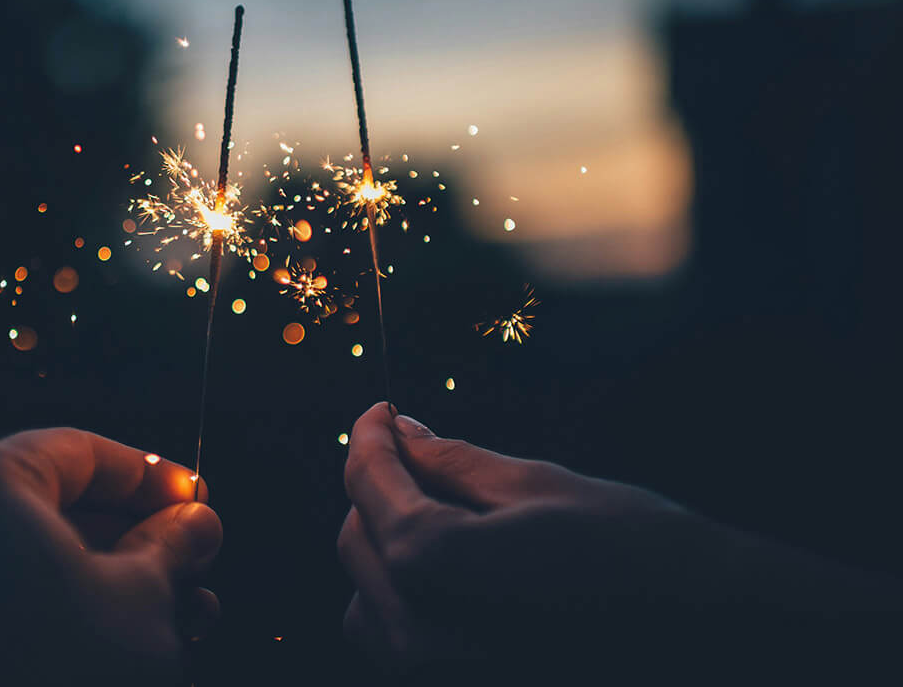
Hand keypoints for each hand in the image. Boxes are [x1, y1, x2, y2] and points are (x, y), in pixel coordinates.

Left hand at [0, 428, 221, 685]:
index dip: (150, 474)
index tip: (195, 498)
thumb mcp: (143, 598)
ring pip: (29, 557)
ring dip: (108, 577)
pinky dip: (60, 607)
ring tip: (181, 609)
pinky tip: (128, 637)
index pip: (78, 452)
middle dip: (134, 534)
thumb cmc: (62, 677)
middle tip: (192, 556)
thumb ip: (172, 545)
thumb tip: (195, 523)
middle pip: (52, 504)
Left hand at [338, 402, 895, 668]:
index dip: (370, 437)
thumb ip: (451, 462)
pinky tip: (462, 574)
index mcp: (435, 569)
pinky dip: (410, 601)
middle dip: (381, 490)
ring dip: (391, 549)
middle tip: (421, 452)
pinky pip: (398, 644)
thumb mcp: (538, 487)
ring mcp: (434, 679)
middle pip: (356, 542)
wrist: (715, 636)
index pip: (369, 486)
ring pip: (368, 599)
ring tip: (448, 516)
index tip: (380, 411)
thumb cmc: (638, 555)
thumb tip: (402, 431)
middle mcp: (418, 640)